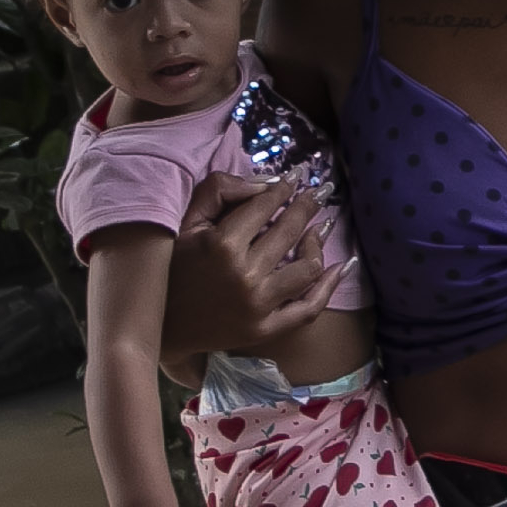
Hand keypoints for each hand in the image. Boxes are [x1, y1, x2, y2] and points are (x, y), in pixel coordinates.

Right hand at [164, 167, 345, 369]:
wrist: (164, 326)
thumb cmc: (175, 267)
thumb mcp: (187, 221)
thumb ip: (220, 191)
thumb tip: (267, 184)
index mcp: (222, 244)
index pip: (265, 206)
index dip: (284, 188)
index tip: (296, 177)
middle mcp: (244, 274)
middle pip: (290, 231)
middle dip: (308, 205)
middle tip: (318, 192)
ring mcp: (258, 305)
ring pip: (307, 267)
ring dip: (317, 241)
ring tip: (320, 227)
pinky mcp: (265, 330)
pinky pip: (309, 308)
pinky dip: (328, 287)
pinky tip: (342, 265)